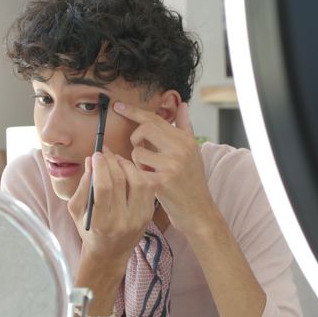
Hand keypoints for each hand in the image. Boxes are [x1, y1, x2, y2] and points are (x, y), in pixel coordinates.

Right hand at [67, 148, 156, 263]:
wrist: (109, 253)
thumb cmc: (89, 230)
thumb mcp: (77, 211)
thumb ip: (83, 186)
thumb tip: (92, 161)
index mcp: (101, 223)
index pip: (104, 188)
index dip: (100, 167)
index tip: (96, 155)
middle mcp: (122, 222)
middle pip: (121, 181)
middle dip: (112, 161)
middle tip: (105, 152)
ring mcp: (138, 219)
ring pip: (138, 182)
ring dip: (127, 166)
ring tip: (117, 160)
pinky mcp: (148, 216)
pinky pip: (147, 188)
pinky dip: (138, 175)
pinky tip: (128, 171)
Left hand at [112, 101, 215, 233]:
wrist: (198, 210)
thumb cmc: (192, 181)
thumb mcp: (193, 151)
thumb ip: (185, 127)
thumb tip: (183, 105)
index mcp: (184, 140)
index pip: (155, 118)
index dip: (134, 111)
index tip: (118, 106)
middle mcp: (180, 149)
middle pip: (144, 129)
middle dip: (135, 139)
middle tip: (140, 150)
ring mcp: (171, 165)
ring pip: (137, 153)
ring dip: (137, 163)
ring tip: (149, 171)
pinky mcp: (162, 182)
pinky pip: (137, 171)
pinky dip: (138, 175)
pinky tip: (148, 181)